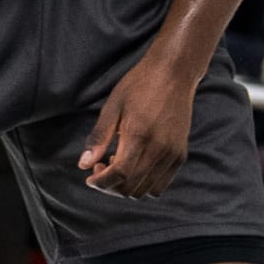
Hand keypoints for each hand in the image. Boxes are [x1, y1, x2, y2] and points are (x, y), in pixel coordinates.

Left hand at [78, 52, 197, 197]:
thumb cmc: (139, 85)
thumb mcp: (113, 107)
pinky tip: (134, 164)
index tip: (90, 178)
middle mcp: (159, 149)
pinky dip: (144, 184)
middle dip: (110, 186)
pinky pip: (160, 184)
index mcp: (139, 135)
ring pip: (146, 190)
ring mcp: (172, 153)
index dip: (101, 182)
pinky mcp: (180, 154)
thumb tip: (83, 165)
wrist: (173, 73)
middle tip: (100, 167)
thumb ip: (99, 138)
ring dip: (126, 186)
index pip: (119, 175)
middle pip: (131, 187)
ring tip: (117, 164)